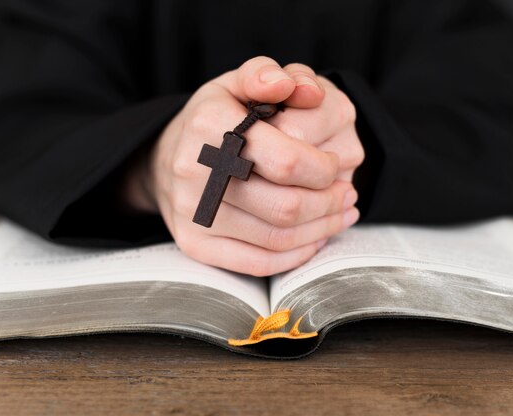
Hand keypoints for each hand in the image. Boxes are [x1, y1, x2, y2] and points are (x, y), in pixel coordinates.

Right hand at [126, 57, 359, 275]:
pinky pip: (258, 263)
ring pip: (278, 238)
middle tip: (347, 193)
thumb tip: (305, 90)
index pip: (287, 161)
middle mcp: (195, 172)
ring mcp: (192, 214)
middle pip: (286, 206)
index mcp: (210, 125)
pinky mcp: (195, 244)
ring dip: (322, 229)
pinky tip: (315, 238)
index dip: (323, 168)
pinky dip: (296, 255)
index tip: (334, 165)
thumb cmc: (213, 120)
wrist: (165, 159)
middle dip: (330, 203)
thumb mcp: (234, 84)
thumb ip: (267, 76)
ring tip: (340, 213)